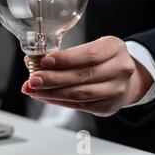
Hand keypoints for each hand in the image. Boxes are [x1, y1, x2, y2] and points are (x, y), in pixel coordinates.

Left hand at [21, 36, 153, 116]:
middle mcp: (120, 69)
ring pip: (80, 94)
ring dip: (52, 93)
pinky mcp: (108, 106)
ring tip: (33, 89)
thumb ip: (63, 54)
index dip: (65, 59)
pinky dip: (58, 101)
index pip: (89, 54)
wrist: (122, 78)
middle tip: (33, 79)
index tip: (44, 61)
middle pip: (83, 76)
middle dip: (53, 79)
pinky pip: (79, 105)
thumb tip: (31, 60)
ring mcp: (117, 90)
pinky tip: (44, 96)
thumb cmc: (100, 59)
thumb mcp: (87, 48)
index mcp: (114, 48)